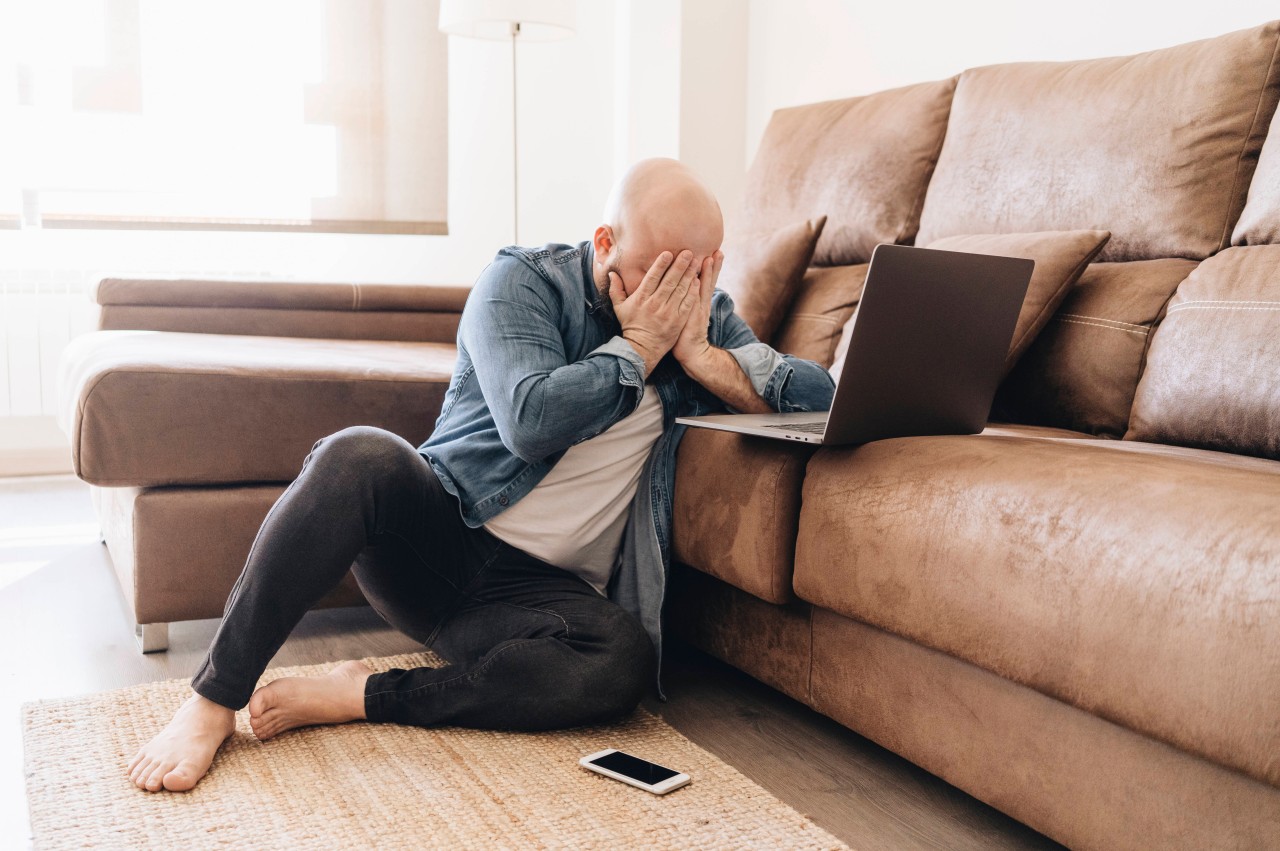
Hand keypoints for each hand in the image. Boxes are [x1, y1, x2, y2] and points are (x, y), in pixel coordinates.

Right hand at [609, 249, 700, 372]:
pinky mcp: (678, 321)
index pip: (652, 278)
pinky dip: (692, 292)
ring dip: (689, 275)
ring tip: (696, 262)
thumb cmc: (631, 326)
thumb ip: (616, 289)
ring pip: (680, 291)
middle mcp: (655, 305)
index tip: (668, 253)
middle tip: (688, 252)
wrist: (642, 349)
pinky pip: (687, 304)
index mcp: (641, 299)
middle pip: (669, 282)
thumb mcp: (619, 308)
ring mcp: (668, 313)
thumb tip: (611, 273)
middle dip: (679, 266)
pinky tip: (698, 281)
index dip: (660, 265)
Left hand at [672, 250, 722, 366]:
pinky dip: (696, 292)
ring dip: (708, 274)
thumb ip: (690, 301)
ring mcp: (699, 310)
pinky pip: (694, 302)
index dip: (712, 268)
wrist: (693, 353)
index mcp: (701, 302)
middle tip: (718, 250)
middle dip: (714, 266)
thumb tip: (689, 287)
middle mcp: (702, 304)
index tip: (715, 252)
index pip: (708, 281)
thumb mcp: (690, 314)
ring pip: (704, 288)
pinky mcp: (693, 318)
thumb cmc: (687, 333)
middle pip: (710, 281)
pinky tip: (697, 281)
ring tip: (710, 258)